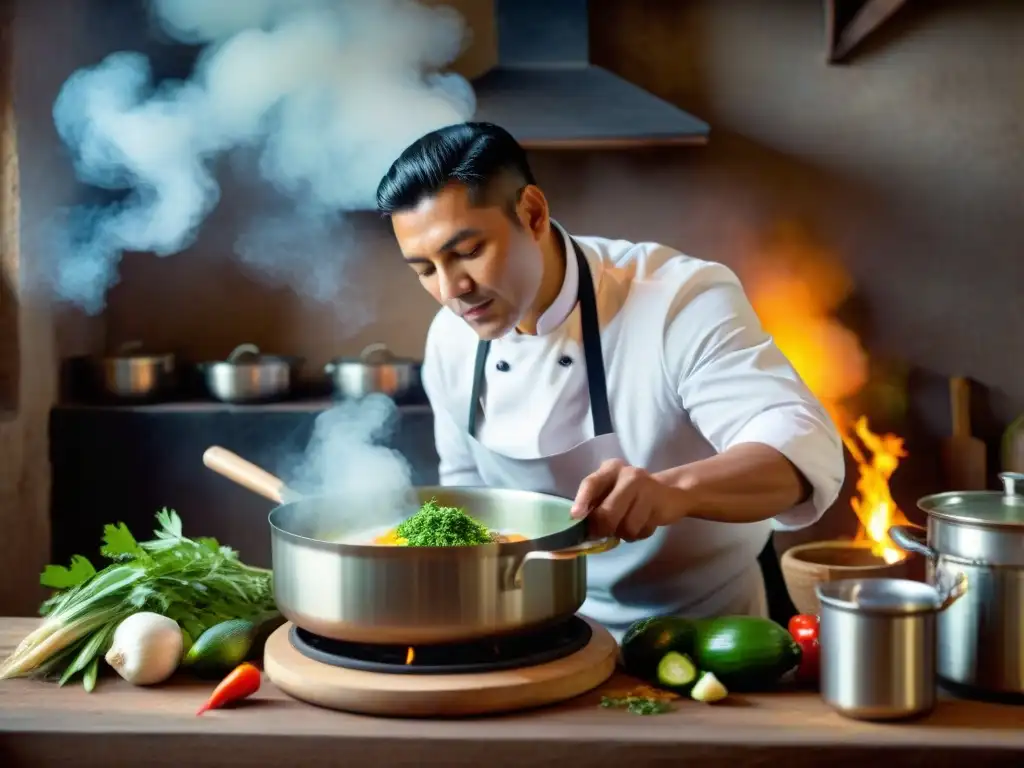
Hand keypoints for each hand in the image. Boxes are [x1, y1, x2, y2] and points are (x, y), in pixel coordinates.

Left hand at [571, 459, 685, 541]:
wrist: (671, 492)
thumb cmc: (631, 495)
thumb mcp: (611, 491)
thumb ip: (596, 503)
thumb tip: (579, 524)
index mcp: (610, 469)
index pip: (592, 483)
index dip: (582, 501)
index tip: (576, 517)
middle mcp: (628, 474)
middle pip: (607, 512)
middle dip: (603, 529)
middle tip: (603, 533)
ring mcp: (646, 488)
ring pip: (626, 526)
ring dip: (624, 534)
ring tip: (628, 525)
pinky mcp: (659, 503)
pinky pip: (641, 530)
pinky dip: (639, 535)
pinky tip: (643, 524)